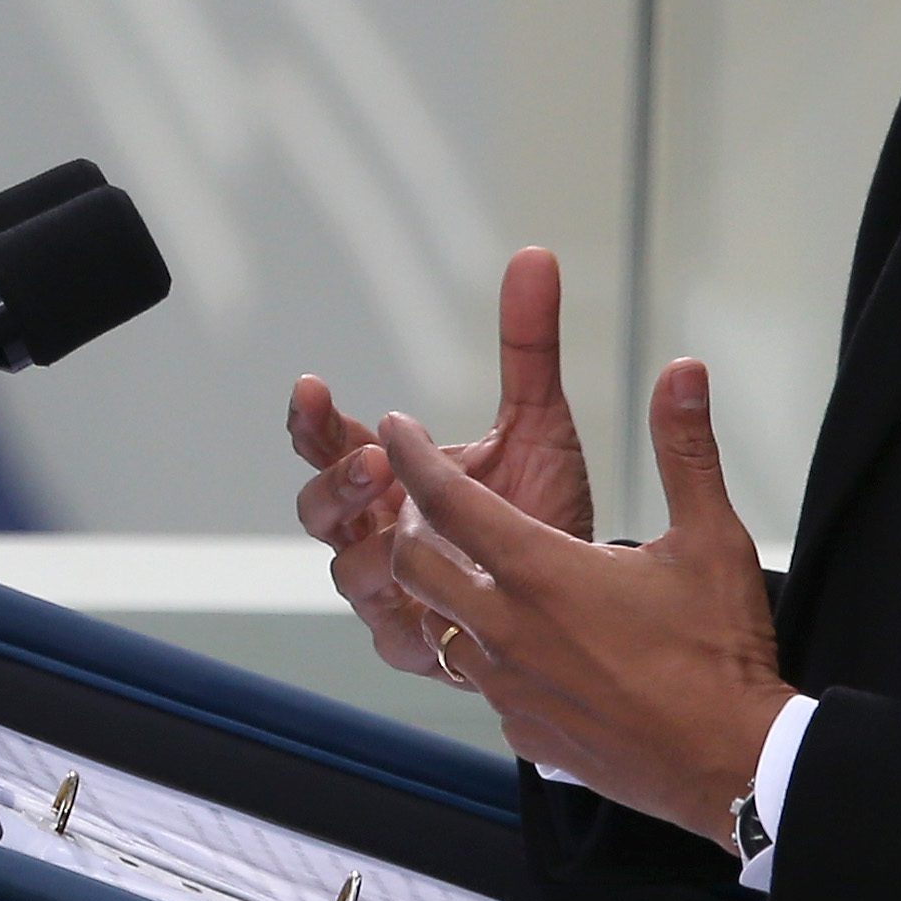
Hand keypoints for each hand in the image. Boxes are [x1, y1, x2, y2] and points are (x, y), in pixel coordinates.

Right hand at [289, 248, 591, 686]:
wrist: (588, 597)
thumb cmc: (543, 509)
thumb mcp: (539, 423)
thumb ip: (527, 345)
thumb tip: (534, 255)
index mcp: (391, 477)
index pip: (330, 442)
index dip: (313, 420)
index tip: (312, 387)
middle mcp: (378, 533)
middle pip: (317, 512)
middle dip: (334, 484)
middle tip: (371, 463)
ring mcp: (391, 591)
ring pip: (346, 574)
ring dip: (367, 549)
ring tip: (403, 529)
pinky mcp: (419, 644)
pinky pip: (390, 637)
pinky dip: (403, 617)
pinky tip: (430, 603)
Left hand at [379, 359, 793, 841]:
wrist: (730, 762)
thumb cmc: (721, 652)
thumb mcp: (710, 537)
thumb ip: (684, 448)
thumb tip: (682, 371)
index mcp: (540, 573)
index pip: (446, 500)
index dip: (413, 456)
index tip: (397, 427)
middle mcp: (506, 630)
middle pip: (412, 566)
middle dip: (409, 526)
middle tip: (431, 504)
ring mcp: (507, 688)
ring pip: (441, 628)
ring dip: (446, 594)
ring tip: (477, 572)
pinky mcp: (522, 731)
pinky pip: (481, 683)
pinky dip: (486, 653)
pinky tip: (525, 644)